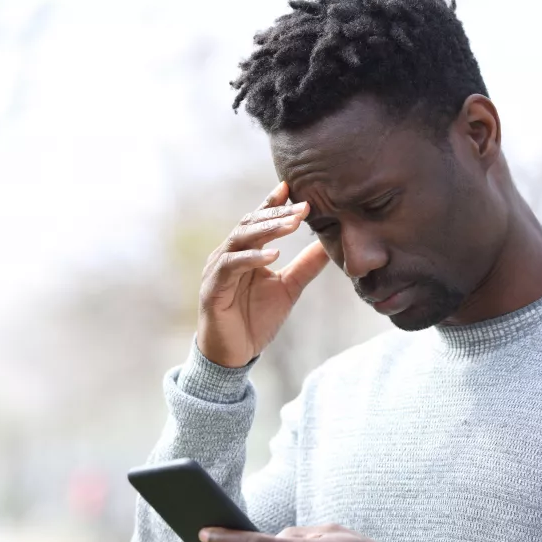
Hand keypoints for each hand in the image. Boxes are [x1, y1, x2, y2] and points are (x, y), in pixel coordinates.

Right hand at [197, 181, 328, 367]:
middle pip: (250, 224)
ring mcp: (217, 269)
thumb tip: (329, 244)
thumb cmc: (255, 319)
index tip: (293, 187)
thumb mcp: (288, 288)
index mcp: (244, 252)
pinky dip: (252, 259)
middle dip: (276, 214)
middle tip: (303, 207)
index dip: (273, 203)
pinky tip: (273, 255)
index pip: (258, 220)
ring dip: (266, 230)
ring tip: (291, 224)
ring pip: (240, 239)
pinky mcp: (212, 288)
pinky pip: (231, 267)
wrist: (233, 354)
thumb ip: (306, 266)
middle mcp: (228, 255)